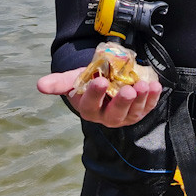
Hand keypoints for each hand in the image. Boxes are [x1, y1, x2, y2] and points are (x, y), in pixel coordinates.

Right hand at [37, 69, 161, 127]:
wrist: (107, 78)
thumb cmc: (89, 79)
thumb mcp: (74, 78)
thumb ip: (59, 82)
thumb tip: (40, 85)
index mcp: (89, 109)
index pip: (91, 105)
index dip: (95, 94)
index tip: (100, 81)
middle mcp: (107, 117)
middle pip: (115, 114)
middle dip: (122, 102)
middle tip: (127, 89)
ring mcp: (126, 115)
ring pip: (133, 112)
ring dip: (140, 100)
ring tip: (143, 86)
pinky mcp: (140, 110)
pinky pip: (148, 106)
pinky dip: (153, 97)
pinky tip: (155, 86)